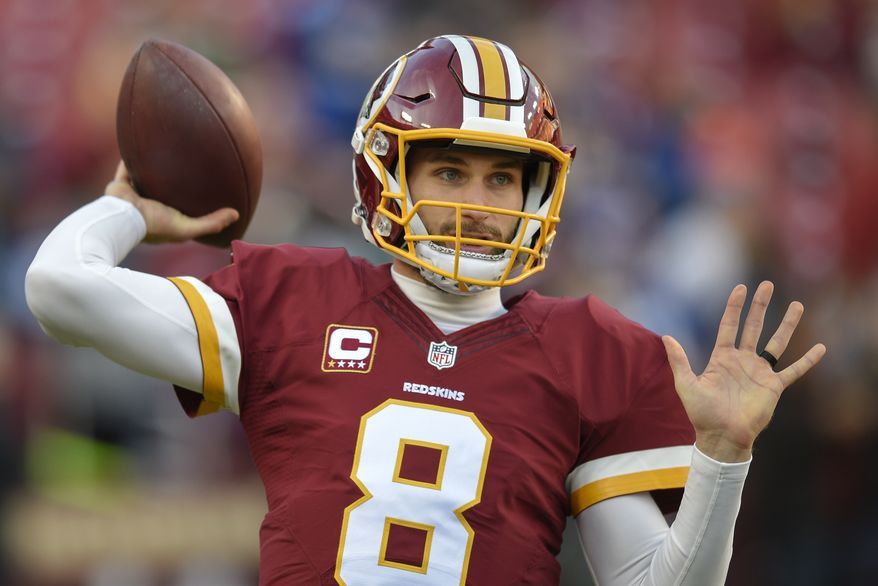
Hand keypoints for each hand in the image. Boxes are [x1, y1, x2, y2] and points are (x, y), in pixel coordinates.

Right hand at [104, 161, 238, 242]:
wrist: (122, 218)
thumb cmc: (155, 225)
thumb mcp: (187, 228)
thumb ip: (211, 223)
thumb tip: (237, 214)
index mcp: (165, 219)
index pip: (182, 210)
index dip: (193, 203)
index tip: (207, 191)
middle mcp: (150, 207)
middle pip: (164, 192)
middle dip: (173, 183)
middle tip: (188, 167)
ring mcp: (134, 196)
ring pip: (145, 179)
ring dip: (152, 170)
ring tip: (165, 154)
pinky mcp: (120, 186)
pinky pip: (126, 169)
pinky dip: (130, 160)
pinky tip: (139, 144)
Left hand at [662, 281, 825, 461]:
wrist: (722, 437)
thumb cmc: (702, 413)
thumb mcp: (687, 384)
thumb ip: (679, 360)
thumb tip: (666, 337)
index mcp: (722, 357)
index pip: (729, 325)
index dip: (734, 307)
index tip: (740, 288)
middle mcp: (742, 361)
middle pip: (753, 326)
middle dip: (760, 306)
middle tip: (767, 285)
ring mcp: (759, 372)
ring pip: (776, 342)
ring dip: (787, 324)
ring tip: (797, 305)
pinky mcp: (774, 386)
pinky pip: (794, 370)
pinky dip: (808, 360)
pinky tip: (821, 347)